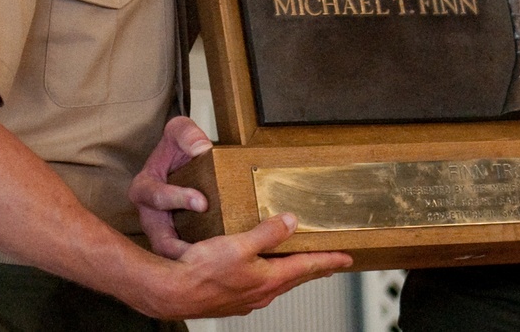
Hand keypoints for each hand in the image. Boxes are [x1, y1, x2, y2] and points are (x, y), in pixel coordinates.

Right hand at [129, 116, 213, 257]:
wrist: (180, 162)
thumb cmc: (175, 148)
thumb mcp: (178, 131)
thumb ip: (187, 134)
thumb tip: (201, 149)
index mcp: (144, 188)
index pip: (156, 197)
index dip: (178, 199)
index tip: (203, 202)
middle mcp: (150, 214)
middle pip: (160, 239)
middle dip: (181, 247)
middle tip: (207, 250)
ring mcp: (163, 231)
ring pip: (173, 255)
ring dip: (193, 260)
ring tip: (217, 262)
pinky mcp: (178, 241)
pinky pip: (187, 256)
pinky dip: (202, 261)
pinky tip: (222, 262)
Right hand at [149, 213, 352, 319]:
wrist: (172, 292)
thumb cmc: (202, 272)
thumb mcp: (240, 245)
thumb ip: (267, 233)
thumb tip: (290, 221)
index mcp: (268, 279)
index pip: (308, 267)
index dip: (329, 260)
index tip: (347, 258)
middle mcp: (261, 292)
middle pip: (297, 276)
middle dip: (316, 267)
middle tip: (332, 261)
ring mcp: (247, 297)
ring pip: (279, 281)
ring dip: (294, 271)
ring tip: (302, 262)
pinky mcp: (233, 297)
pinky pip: (261, 284)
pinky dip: (272, 273)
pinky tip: (263, 268)